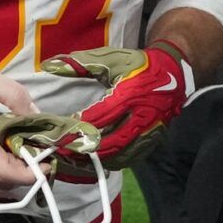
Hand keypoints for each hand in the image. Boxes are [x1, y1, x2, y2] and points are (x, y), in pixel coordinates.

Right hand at [0, 65, 37, 187]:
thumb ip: (15, 95)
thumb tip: (35, 114)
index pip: (6, 172)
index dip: (31, 174)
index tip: (47, 162)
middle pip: (3, 180)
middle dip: (26, 171)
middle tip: (40, 153)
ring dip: (13, 172)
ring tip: (25, 151)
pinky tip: (5, 150)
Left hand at [34, 43, 192, 181]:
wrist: (173, 74)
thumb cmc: (138, 65)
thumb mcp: (109, 59)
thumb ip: (79, 63)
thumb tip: (49, 64)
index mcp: (129, 96)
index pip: (99, 118)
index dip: (77, 127)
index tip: (58, 133)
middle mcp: (140, 118)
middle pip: (108, 142)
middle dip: (83, 149)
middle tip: (60, 152)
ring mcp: (148, 133)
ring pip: (118, 155)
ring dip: (95, 160)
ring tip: (73, 160)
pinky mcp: (152, 142)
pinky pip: (128, 159)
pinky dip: (110, 162)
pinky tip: (94, 161)